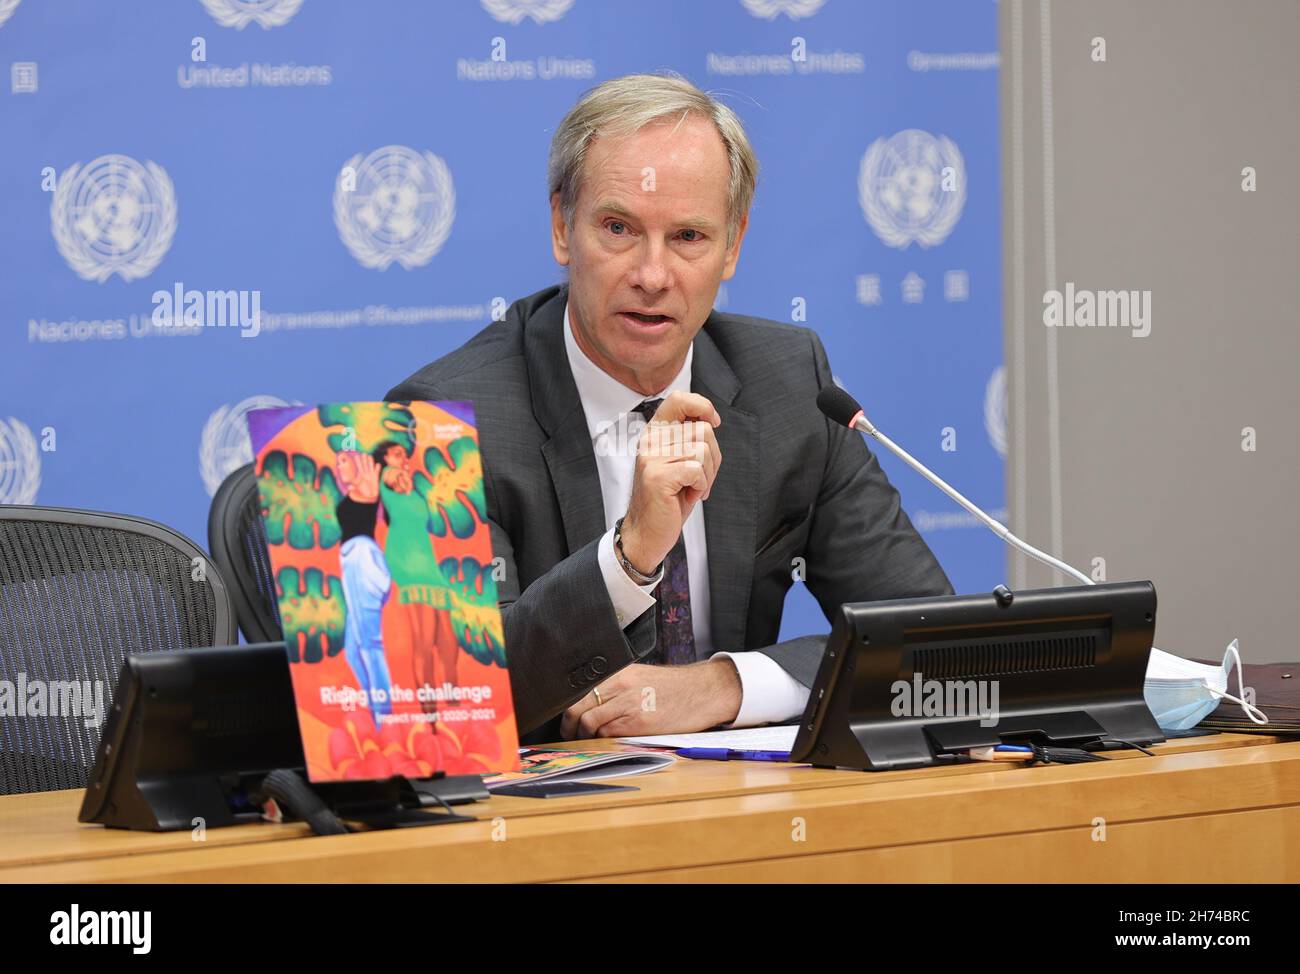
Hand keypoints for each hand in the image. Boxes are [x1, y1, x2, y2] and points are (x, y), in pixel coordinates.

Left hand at [349, 453, 379, 501]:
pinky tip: (377, 465)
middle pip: (365, 465)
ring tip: (370, 456)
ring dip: (370, 462)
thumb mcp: (356, 490)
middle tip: (364, 453)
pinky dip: (377, 468)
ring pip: (370, 467)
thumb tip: (349, 488)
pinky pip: (377, 472)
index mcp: (360, 475)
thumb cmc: (361, 492)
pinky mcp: (376, 477)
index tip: (356, 456)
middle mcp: (365, 474)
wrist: (369, 496)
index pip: (359, 467)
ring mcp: (371, 475)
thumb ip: (353, 488)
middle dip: (364, 459)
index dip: (358, 462)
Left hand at [560, 659, 740, 739]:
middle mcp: (619, 686)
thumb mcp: (639, 676)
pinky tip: (607, 741)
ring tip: (588, 740)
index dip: (567, 709)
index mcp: (618, 672)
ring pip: (590, 724)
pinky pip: (608, 735)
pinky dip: (603, 741)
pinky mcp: (638, 723)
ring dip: (585, 736)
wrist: (702, 691)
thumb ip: (615, 686)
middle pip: (577, 708)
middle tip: (569, 734)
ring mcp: (628, 705)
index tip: (567, 719)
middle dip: (569, 727)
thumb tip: (589, 703)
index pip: (579, 691)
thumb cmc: (673, 687)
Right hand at [620, 391, 721, 574]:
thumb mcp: (679, 462)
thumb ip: (689, 439)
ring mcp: (651, 458)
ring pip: (703, 450)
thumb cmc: (668, 499)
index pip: (679, 399)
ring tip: (692, 488)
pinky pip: (697, 470)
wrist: (647, 533)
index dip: (703, 406)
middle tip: (700, 478)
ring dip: (707, 474)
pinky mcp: (657, 476)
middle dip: (713, 457)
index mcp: (655, 433)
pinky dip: (701, 486)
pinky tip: (687, 495)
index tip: (713, 422)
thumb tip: (711, 420)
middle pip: (702, 429)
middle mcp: (650, 441)